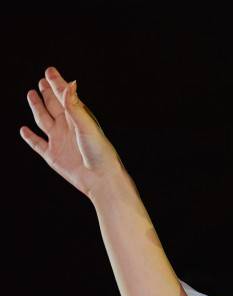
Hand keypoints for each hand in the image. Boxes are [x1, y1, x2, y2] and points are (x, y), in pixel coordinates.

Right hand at [20, 67, 125, 199]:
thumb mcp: (86, 126)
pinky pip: (37, 144)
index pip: (64, 97)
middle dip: (47, 93)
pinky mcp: (53, 155)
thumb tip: (70, 84)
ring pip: (43, 120)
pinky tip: (24, 130)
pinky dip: (30, 137)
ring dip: (37, 107)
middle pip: (54, 106)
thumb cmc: (99, 152)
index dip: (57, 84)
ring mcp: (59, 141)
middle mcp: (67, 128)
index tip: (50, 71)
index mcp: (78, 119)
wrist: (100, 179)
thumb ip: (75, 106)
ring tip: (31, 95)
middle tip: (42, 81)